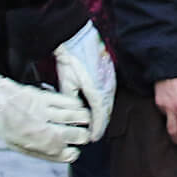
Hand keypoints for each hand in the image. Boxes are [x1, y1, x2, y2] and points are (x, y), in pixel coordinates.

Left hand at [0, 75, 91, 162]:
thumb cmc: (2, 125)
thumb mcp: (15, 145)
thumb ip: (37, 150)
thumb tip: (57, 154)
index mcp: (32, 143)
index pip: (60, 152)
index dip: (70, 154)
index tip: (73, 153)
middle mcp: (40, 128)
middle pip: (71, 134)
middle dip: (82, 136)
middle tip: (85, 137)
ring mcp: (43, 112)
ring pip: (72, 116)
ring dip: (84, 120)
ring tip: (87, 121)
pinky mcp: (43, 97)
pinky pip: (66, 101)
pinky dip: (76, 105)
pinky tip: (79, 106)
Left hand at [54, 22, 114, 140]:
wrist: (80, 37)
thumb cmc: (72, 58)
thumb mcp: (67, 81)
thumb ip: (71, 99)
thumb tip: (74, 110)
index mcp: (97, 90)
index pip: (99, 115)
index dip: (97, 129)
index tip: (92, 138)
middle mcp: (107, 86)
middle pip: (107, 110)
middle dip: (101, 124)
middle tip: (94, 135)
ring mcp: (110, 79)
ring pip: (109, 102)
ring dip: (104, 114)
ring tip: (97, 124)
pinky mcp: (110, 73)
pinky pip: (110, 93)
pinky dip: (106, 103)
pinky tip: (99, 107)